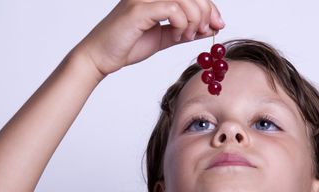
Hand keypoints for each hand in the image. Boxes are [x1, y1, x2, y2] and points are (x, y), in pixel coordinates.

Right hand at [74, 0, 224, 77]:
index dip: (209, 5)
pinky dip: (182, 24)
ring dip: (194, 20)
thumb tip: (210, 28)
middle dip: (207, 12)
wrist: (100, 58)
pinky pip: (172, 9)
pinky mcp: (138, 9)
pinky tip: (177, 37)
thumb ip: (184, 30)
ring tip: (187, 37)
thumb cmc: (126, 46)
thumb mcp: (163, 38)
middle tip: (207, 31)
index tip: (218, 23)